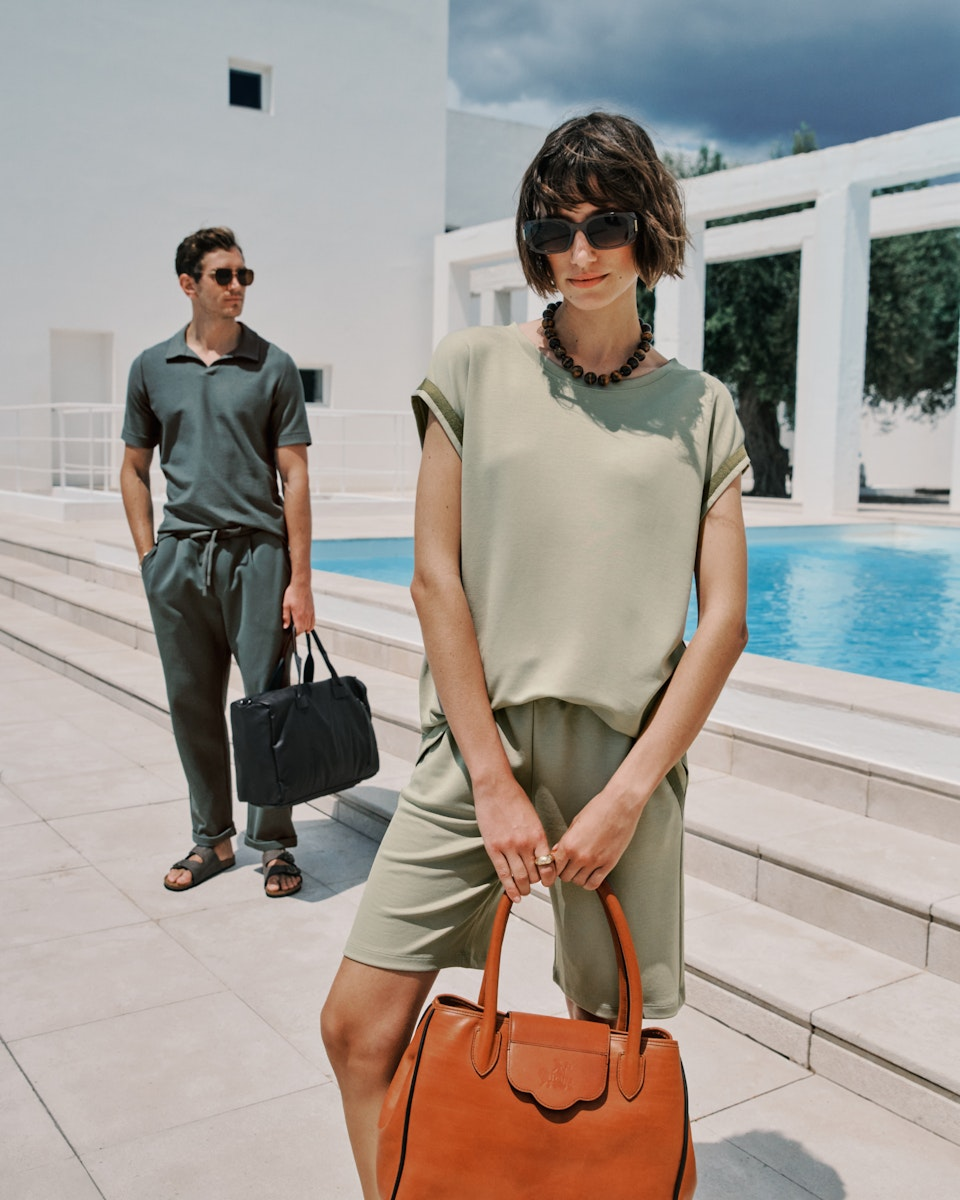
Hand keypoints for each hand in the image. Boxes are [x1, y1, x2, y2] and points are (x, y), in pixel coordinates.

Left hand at [282, 580, 314, 632]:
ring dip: (305, 628)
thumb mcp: (285, 605)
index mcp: (299, 615)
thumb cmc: (293, 593)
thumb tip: (285, 626)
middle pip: (305, 629)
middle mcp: (306, 615)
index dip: (295, 633)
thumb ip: (285, 617)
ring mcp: (310, 612)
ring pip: (310, 626)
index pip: (299, 630)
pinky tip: (308, 626)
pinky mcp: (312, 609)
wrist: (301, 585)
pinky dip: (311, 625)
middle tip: (294, 630)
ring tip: (300, 628)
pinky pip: (313, 620)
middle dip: (300, 631)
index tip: (292, 634)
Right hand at [473, 775, 557, 901]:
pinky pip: (503, 874)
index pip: (548, 865)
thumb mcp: (533, 818)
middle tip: (534, 885)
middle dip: (536, 883)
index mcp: (538, 835)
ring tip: (525, 892)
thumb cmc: (514, 799)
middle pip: (534, 874)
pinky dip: (510, 888)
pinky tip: (514, 896)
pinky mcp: (493, 848)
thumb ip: (537, 838)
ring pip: (520, 877)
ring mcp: (508, 847)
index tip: (548, 881)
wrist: (495, 787)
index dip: (550, 878)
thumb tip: (541, 856)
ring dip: (524, 888)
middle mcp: (525, 843)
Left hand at [551, 786, 646, 891]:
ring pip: (578, 882)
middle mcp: (580, 856)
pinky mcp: (609, 864)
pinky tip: (590, 875)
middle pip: (565, 876)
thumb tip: (557, 851)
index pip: (554, 866)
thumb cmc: (600, 808)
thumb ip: (565, 839)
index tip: (558, 865)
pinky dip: (590, 883)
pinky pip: (594, 883)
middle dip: (566, 871)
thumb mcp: (576, 822)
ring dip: (578, 877)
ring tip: (580, 869)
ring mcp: (594, 862)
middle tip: (569, 866)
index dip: (555, 866)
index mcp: (568, 844)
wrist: (620, 805)